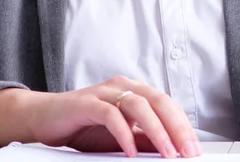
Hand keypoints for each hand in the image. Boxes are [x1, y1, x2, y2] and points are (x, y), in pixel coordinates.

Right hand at [28, 75, 201, 157]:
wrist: (45, 117)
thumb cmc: (84, 126)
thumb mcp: (120, 136)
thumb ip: (142, 139)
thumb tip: (168, 150)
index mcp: (135, 91)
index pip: (167, 105)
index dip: (183, 125)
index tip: (194, 148)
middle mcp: (124, 86)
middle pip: (158, 101)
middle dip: (177, 127)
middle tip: (188, 152)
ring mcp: (105, 92)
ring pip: (139, 105)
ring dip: (156, 130)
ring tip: (168, 153)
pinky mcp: (87, 102)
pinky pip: (111, 115)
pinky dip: (124, 133)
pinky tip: (130, 151)